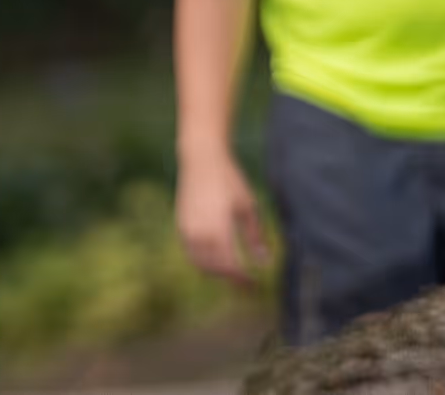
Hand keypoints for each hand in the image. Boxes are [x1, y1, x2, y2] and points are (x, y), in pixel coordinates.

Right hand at [177, 146, 271, 285]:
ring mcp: (187, 230)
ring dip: (216, 272)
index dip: (242, 280)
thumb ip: (255, 237)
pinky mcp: (180, 225)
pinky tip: (216, 257)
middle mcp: (200, 234)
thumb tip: (263, 262)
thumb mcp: (248, 206)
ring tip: (232, 271)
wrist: (201, 159)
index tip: (254, 286)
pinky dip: (204, 260)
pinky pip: (191, 252)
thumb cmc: (229, 180)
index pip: (230, 267)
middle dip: (230, 279)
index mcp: (219, 230)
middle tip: (245, 283)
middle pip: (215, 269)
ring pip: (200, 264)